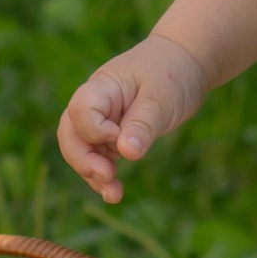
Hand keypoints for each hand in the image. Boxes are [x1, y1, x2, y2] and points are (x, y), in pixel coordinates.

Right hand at [57, 32, 206, 202]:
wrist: (186, 62)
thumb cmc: (173, 73)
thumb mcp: (162, 98)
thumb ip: (143, 124)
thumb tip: (125, 152)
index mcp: (103, 86)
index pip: (81, 110)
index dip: (94, 130)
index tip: (119, 136)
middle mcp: (96, 103)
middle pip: (70, 133)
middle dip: (83, 160)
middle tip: (107, 177)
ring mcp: (102, 119)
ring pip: (82, 150)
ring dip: (93, 174)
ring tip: (114, 195)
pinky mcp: (113, 134)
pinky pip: (99, 156)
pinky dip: (104, 175)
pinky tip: (114, 192)